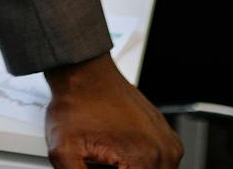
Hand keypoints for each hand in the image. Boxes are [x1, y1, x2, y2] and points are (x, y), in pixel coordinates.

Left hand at [43, 54, 182, 168]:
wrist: (85, 73)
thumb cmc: (76, 104)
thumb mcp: (64, 152)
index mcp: (143, 160)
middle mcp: (164, 153)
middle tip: (102, 163)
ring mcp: (169, 144)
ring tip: (110, 162)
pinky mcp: (167, 138)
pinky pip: (161, 166)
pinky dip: (143, 167)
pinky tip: (121, 160)